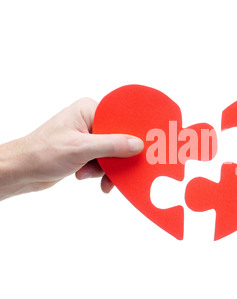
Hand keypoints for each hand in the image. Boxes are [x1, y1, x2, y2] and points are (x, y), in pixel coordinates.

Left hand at [0, 98, 143, 199]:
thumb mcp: (81, 149)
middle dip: (115, 159)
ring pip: (112, 153)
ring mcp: (88, 136)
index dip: (131, 135)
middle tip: (114, 171)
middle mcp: (90, 121)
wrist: (22, 170)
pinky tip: (88, 177)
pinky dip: (99, 172)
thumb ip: (111, 146)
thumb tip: (138, 144)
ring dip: (104, 168)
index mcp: (88, 110)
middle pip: (118, 139)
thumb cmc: (43, 153)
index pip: (119, 120)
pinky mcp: (86, 150)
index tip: (141, 151)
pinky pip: (103, 161)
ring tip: (88, 174)